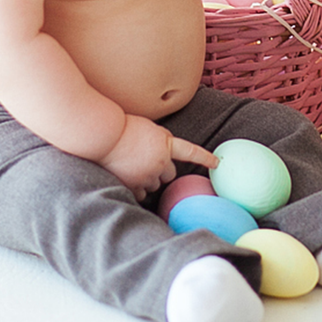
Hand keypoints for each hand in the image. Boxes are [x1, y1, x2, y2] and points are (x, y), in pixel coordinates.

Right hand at [98, 114, 217, 200]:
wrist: (104, 136)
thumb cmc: (123, 128)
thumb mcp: (150, 128)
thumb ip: (161, 140)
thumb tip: (165, 149)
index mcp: (166, 144)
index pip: (191, 152)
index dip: (205, 158)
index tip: (217, 163)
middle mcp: (160, 162)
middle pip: (170, 174)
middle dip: (162, 171)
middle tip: (147, 163)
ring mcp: (147, 175)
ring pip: (155, 185)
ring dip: (148, 180)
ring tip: (132, 168)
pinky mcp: (133, 186)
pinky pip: (141, 194)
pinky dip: (137, 189)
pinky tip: (127, 178)